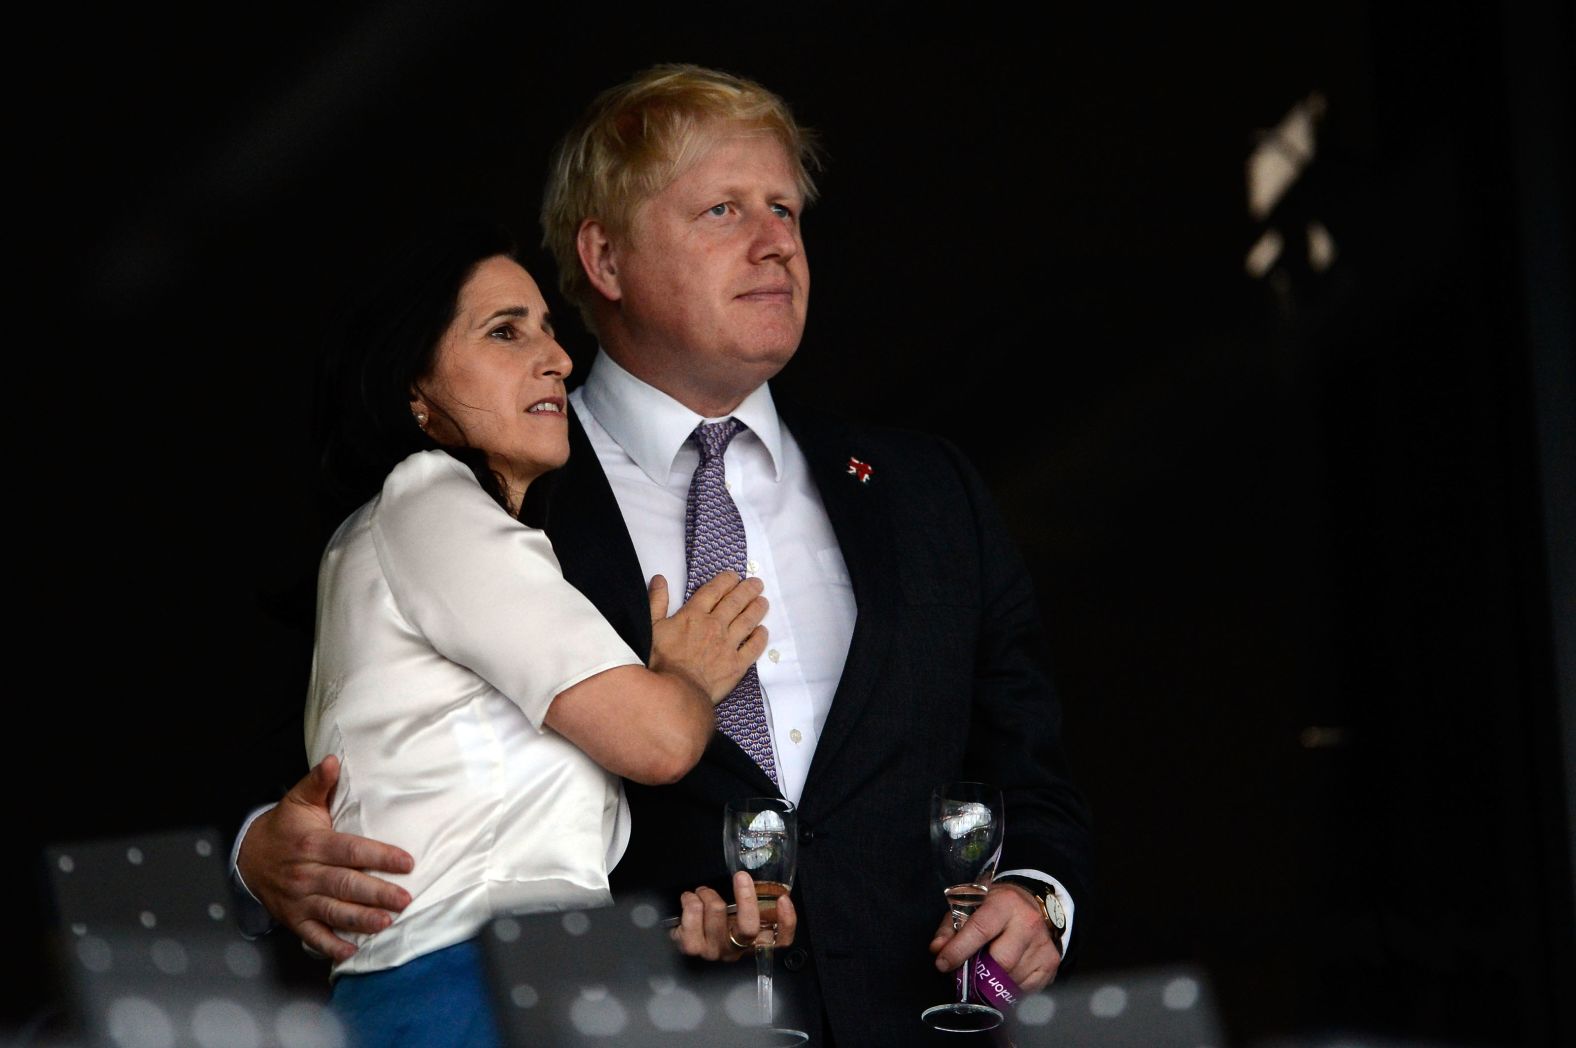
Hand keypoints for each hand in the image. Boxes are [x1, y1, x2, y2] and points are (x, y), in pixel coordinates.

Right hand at [236, 755, 414, 961]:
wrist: (247, 856)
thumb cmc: (284, 827)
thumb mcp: (298, 801)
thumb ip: (318, 783)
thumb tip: (333, 761)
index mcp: (312, 844)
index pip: (351, 850)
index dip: (379, 856)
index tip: (406, 861)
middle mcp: (306, 874)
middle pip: (345, 884)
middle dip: (377, 893)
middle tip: (404, 899)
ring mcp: (299, 899)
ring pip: (333, 911)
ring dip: (360, 920)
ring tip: (386, 923)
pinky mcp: (293, 918)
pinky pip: (312, 935)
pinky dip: (330, 946)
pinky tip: (351, 951)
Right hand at [648, 572, 768, 703]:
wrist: (676, 692)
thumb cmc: (661, 662)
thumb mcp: (651, 627)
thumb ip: (657, 602)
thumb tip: (660, 579)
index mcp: (694, 615)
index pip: (714, 590)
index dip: (726, 580)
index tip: (734, 576)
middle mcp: (715, 625)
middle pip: (735, 602)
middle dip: (748, 590)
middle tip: (757, 583)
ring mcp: (728, 645)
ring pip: (747, 621)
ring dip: (757, 608)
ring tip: (763, 601)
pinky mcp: (737, 664)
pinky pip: (753, 647)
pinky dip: (760, 638)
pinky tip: (763, 631)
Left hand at [670, 870, 797, 960]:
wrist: (676, 941)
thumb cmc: (706, 924)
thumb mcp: (731, 916)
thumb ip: (747, 905)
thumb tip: (755, 879)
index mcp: (750, 943)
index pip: (779, 942)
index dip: (786, 922)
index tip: (783, 899)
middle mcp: (734, 951)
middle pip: (748, 927)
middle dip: (746, 896)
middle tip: (741, 876)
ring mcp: (713, 952)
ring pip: (717, 910)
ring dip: (707, 893)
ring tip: (702, 893)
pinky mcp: (690, 947)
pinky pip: (693, 912)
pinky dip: (690, 898)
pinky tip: (689, 900)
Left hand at [929, 882, 1061, 992]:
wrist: (1032, 905)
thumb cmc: (995, 908)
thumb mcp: (970, 907)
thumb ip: (950, 927)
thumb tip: (938, 949)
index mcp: (1005, 903)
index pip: (980, 930)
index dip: (959, 950)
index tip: (943, 964)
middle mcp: (1028, 922)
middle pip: (1000, 961)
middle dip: (979, 971)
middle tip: (968, 972)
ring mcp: (1043, 944)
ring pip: (1012, 978)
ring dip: (994, 982)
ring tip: (986, 971)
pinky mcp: (1051, 962)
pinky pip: (1026, 988)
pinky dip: (1009, 988)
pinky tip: (1004, 976)